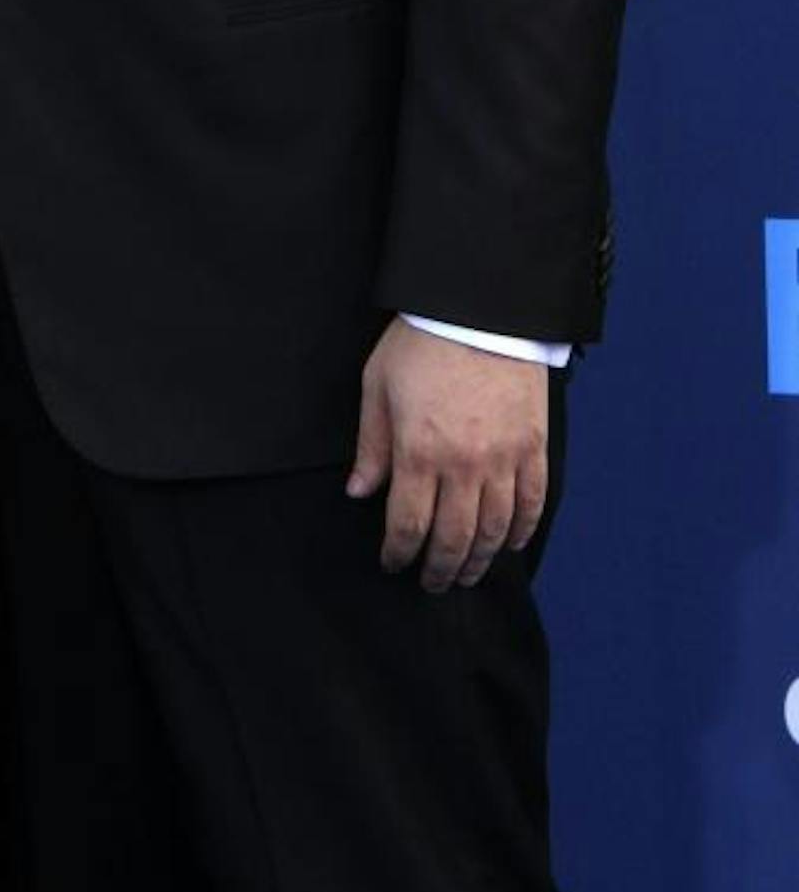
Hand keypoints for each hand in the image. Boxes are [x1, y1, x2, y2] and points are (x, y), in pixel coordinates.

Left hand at [345, 318, 547, 591]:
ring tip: (467, 574)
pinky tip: (508, 544)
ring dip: (479, 561)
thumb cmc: (421, 342)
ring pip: (494, 531)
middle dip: (439, 570)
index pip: (407, 525)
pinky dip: (520, 531)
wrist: (479, 307)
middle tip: (431, 583)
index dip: (399, 554)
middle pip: (453, 539)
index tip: (393, 565)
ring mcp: (504, 458)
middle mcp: (463, 464)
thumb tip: (359, 492)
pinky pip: (531, 504)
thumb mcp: (378, 386)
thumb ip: (371, 445)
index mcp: (418, 451)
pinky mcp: (532, 447)